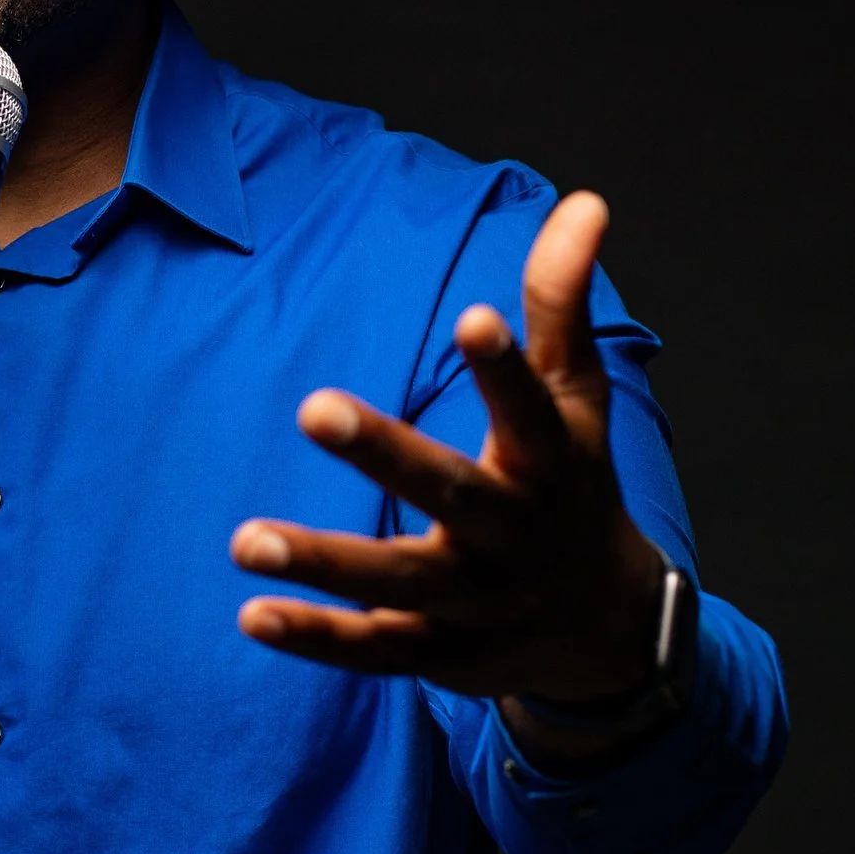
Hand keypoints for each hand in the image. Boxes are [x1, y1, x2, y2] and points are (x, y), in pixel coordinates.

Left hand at [231, 193, 666, 720]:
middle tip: (314, 407)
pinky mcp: (443, 653)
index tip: (474, 318)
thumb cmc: (574, 486)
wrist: (609, 630)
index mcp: (551, 463)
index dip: (506, 368)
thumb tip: (584, 200)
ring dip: (324, 563)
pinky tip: (252, 614)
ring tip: (244, 540)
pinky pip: (376, 650)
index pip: (532, 409)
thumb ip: (561, 304)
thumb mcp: (578, 399)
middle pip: (452, 493)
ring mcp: (479, 601)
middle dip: (386, 455)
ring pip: (400, 583)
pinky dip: (318, 638)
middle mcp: (516, 533)